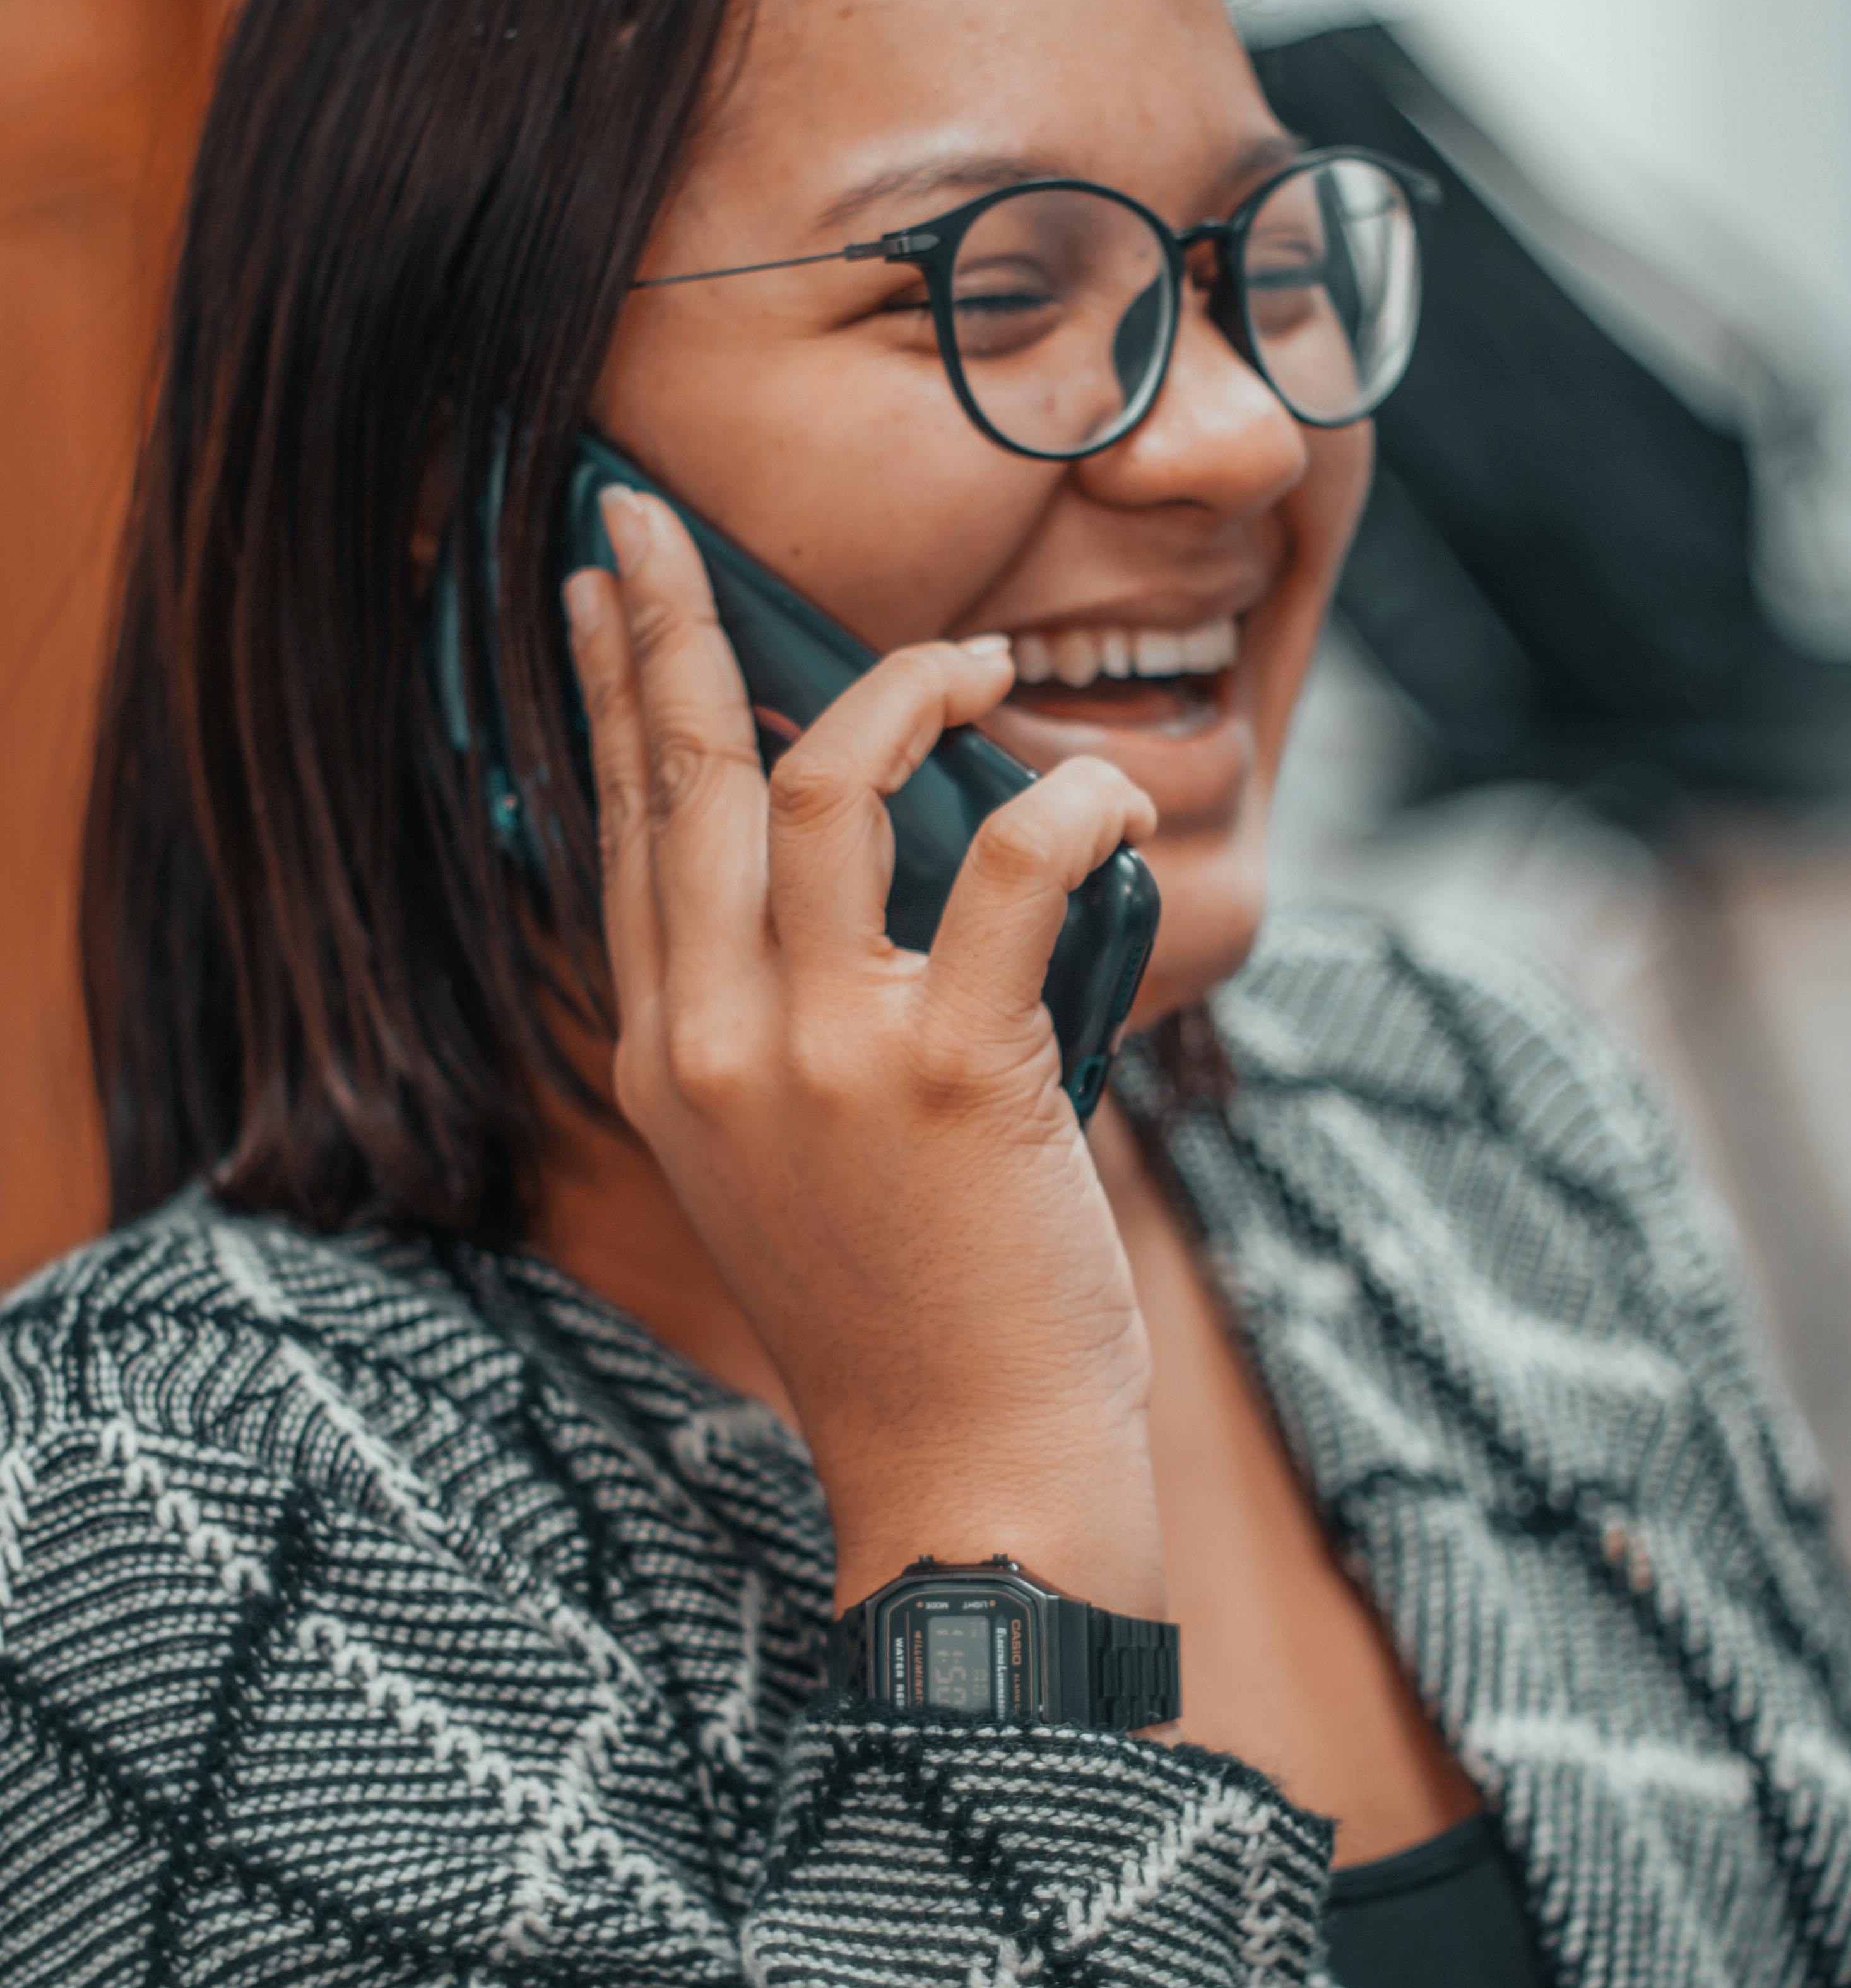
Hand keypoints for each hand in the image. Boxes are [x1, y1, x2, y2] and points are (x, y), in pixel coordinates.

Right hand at [566, 490, 1166, 1618]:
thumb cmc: (908, 1315)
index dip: (616, 690)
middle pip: (682, 776)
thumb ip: (780, 1025)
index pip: (626, 832)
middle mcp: (716, 1046)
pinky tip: (1106, 788)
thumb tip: (850, 876)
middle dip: (666, 620)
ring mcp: (823, 1058)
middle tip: (660, 517)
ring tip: (977, 659)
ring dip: (907, 689)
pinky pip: (1006, 865)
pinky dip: (1068, 801)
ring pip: (823, 783)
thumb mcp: (787, 1164)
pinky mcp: (952, 1075)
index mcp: (667, 1062)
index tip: (607, 585)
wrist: (966, 1471)